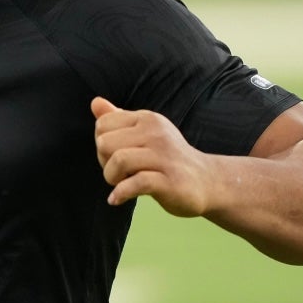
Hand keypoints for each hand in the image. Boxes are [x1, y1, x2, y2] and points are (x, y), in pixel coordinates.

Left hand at [91, 97, 214, 216]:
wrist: (207, 181)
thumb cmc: (167, 158)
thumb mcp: (144, 133)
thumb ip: (118, 119)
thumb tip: (95, 102)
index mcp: (147, 119)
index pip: (103, 125)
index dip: (101, 144)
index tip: (114, 156)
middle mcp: (156, 133)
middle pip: (105, 143)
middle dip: (104, 162)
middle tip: (118, 172)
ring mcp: (164, 157)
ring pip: (119, 161)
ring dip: (111, 178)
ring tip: (120, 184)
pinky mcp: (170, 181)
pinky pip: (135, 183)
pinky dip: (120, 193)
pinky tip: (117, 199)